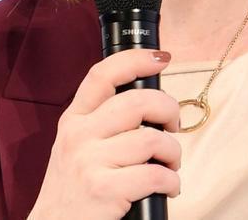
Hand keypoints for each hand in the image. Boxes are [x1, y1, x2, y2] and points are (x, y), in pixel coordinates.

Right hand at [27, 49, 180, 219]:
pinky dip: (171, 182)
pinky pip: (155, 175)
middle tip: (173, 126)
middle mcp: (79, 135)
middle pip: (137, 102)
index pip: (101, 75)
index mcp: (74, 120)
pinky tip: (167, 188)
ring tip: (169, 166)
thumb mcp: (76, 147)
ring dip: (173, 154)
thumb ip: (101, 123)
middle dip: (168, 110)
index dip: (134, 60)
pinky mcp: (104, 189)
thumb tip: (146, 104)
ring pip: (151, 140)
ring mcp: (89, 161)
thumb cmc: (74, 190)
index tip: (160, 58)